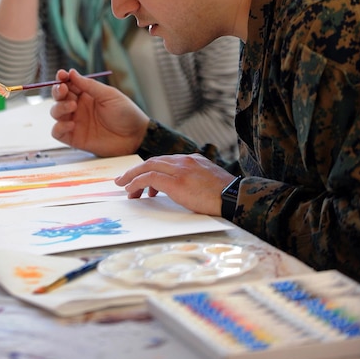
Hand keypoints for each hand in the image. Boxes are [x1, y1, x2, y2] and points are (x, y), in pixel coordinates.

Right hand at [50, 68, 149, 156]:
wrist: (135, 136)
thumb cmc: (126, 113)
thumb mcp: (109, 95)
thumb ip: (89, 85)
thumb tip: (71, 73)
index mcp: (86, 95)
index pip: (68, 84)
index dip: (62, 78)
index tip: (62, 74)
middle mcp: (78, 107)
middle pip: (59, 97)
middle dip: (58, 92)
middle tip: (64, 90)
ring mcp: (76, 123)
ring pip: (55, 113)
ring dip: (59, 108)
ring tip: (72, 106)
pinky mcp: (75, 138)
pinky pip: (57, 132)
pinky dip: (59, 127)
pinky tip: (71, 124)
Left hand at [115, 155, 235, 215]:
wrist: (236, 198)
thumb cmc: (226, 196)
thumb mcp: (208, 182)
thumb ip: (194, 179)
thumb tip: (183, 189)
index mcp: (192, 160)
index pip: (165, 161)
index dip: (150, 170)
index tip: (141, 181)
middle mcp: (184, 160)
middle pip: (153, 161)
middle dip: (135, 171)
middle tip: (123, 180)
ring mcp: (180, 169)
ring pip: (148, 166)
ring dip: (133, 177)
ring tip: (125, 188)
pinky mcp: (177, 181)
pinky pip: (150, 178)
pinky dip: (137, 183)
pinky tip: (131, 190)